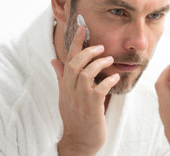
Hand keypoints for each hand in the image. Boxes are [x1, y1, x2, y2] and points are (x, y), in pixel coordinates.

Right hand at [51, 26, 119, 155]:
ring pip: (86, 74)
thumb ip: (61, 77)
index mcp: (65, 86)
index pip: (67, 60)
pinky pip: (100, 89)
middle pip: (74, 64)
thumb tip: (54, 60)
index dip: (75, 43)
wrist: (79, 141)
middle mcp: (71, 90)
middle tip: (100, 46)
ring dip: (99, 64)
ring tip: (109, 59)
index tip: (82, 28)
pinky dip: (108, 81)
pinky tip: (114, 77)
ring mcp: (81, 99)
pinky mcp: (92, 107)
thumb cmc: (75, 116)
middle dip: (87, 51)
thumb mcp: (65, 95)